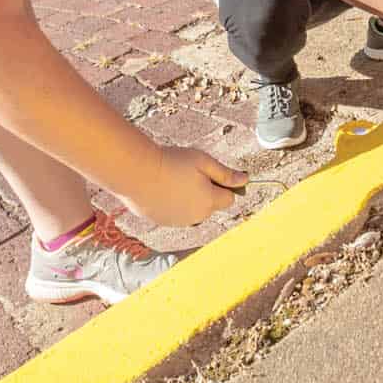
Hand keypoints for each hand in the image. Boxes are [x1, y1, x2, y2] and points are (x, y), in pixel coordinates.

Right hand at [121, 146, 247, 225]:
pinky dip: (172, 203)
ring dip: (189, 199)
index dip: (224, 185)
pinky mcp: (162, 221)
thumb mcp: (203, 161)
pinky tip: (162, 188)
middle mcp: (196, 216)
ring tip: (173, 180)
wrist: (136, 172)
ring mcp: (178, 221)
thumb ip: (225, 173)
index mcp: (209, 201)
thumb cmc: (171, 162)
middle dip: (206, 192)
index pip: (229, 198)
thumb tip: (245, 180)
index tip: (211, 173)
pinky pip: (174, 213)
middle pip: (211, 206)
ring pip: (192, 211)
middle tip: (189, 173)